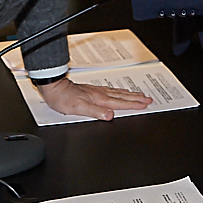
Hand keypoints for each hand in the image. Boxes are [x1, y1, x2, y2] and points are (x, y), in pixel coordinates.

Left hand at [36, 76, 151, 121]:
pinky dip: (120, 92)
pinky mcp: (92, 91)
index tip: (145, 104)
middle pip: (122, 97)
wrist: (54, 87)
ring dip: (130, 94)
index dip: (133, 105)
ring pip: (118, 93)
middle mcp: (100, 95)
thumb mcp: (78, 109)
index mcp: (99, 100)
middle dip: (136, 99)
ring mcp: (97, 92)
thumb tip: (109, 116)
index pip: (120, 103)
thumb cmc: (63, 98)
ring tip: (140, 95)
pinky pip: (111, 91)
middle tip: (148, 99)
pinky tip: (121, 92)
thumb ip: (95, 112)